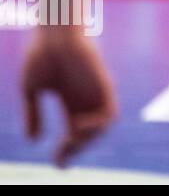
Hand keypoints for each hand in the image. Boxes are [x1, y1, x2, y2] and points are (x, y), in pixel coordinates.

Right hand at [21, 27, 116, 166]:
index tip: (56, 163)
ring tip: (69, 144)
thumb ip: (32, 113)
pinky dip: (98, 126)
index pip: (72, 135)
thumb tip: (33, 140)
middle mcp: (86, 100)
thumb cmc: (41, 54)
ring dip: (87, 142)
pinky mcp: (104, 86)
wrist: (54, 33)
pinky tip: (77, 127)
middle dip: (75, 151)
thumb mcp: (31, 89)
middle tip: (60, 158)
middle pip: (87, 136)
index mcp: (70, 101)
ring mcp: (96, 94)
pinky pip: (110, 114)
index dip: (66, 152)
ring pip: (101, 129)